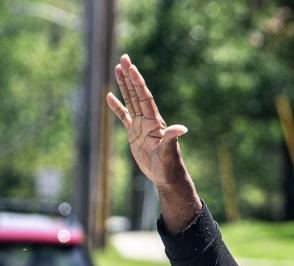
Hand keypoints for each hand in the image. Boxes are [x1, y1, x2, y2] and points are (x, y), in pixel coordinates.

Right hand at [105, 55, 189, 190]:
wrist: (167, 177)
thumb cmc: (170, 166)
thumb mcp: (169, 153)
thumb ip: (172, 139)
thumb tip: (181, 128)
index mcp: (155, 122)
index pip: (144, 97)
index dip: (138, 82)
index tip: (132, 67)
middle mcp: (147, 120)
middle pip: (136, 93)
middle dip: (130, 76)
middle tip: (124, 58)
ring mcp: (140, 125)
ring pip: (130, 100)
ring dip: (124, 85)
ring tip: (118, 68)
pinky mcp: (134, 133)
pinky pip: (123, 116)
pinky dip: (117, 106)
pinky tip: (109, 96)